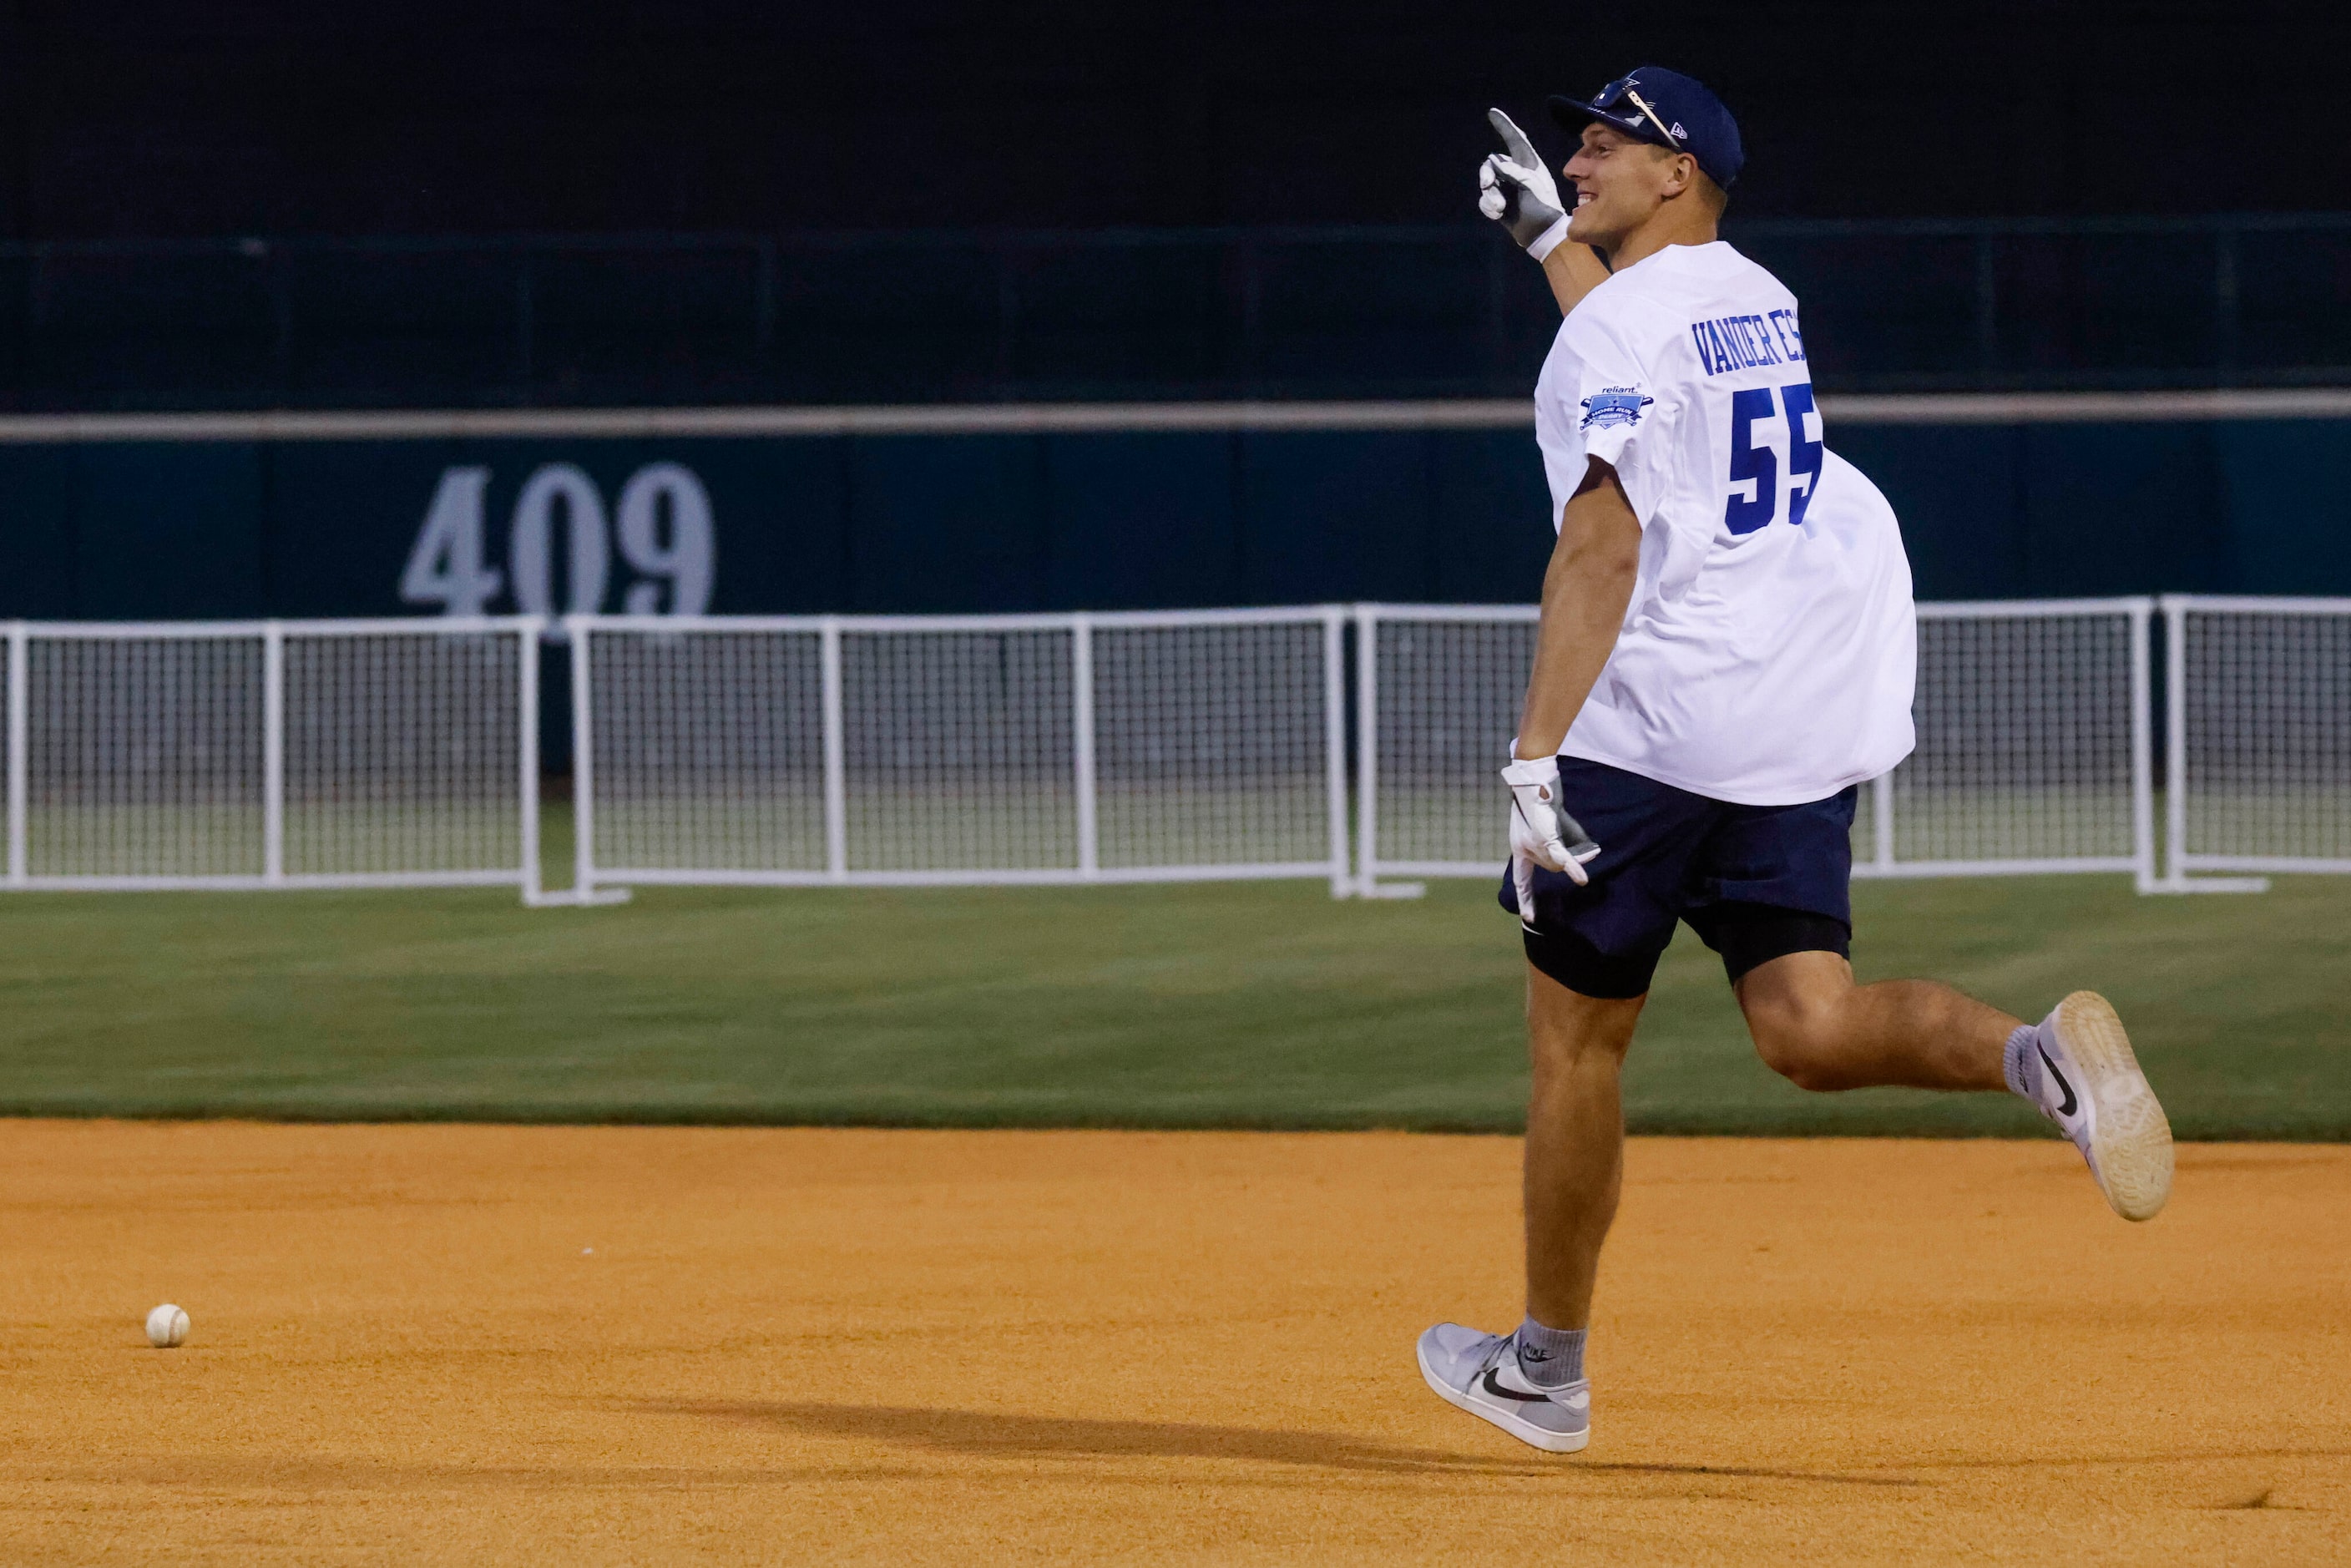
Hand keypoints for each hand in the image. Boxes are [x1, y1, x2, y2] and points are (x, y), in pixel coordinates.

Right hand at [1478, 108, 1567, 260]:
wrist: (1542, 234)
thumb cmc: (1543, 207)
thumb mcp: (1532, 187)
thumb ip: (1514, 172)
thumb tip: (1494, 163)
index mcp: (1528, 164)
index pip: (1515, 140)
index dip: (1504, 126)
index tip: (1492, 113)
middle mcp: (1516, 173)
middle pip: (1492, 164)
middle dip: (1486, 174)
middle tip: (1487, 184)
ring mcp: (1506, 188)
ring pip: (1486, 184)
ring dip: (1490, 196)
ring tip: (1500, 208)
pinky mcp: (1499, 203)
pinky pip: (1484, 200)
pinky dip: (1489, 207)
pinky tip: (1499, 215)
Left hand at [1502, 755, 1600, 919]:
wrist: (1533, 781)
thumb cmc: (1542, 802)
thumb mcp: (1549, 827)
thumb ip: (1565, 844)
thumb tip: (1590, 854)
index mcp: (1519, 849)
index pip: (1522, 882)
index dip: (1527, 900)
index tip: (1530, 918)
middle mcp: (1524, 850)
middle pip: (1552, 867)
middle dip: (1566, 859)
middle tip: (1570, 839)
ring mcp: (1535, 846)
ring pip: (1560, 862)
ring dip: (1574, 853)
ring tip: (1572, 836)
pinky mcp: (1548, 838)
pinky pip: (1562, 857)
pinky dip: (1574, 868)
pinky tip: (1583, 880)